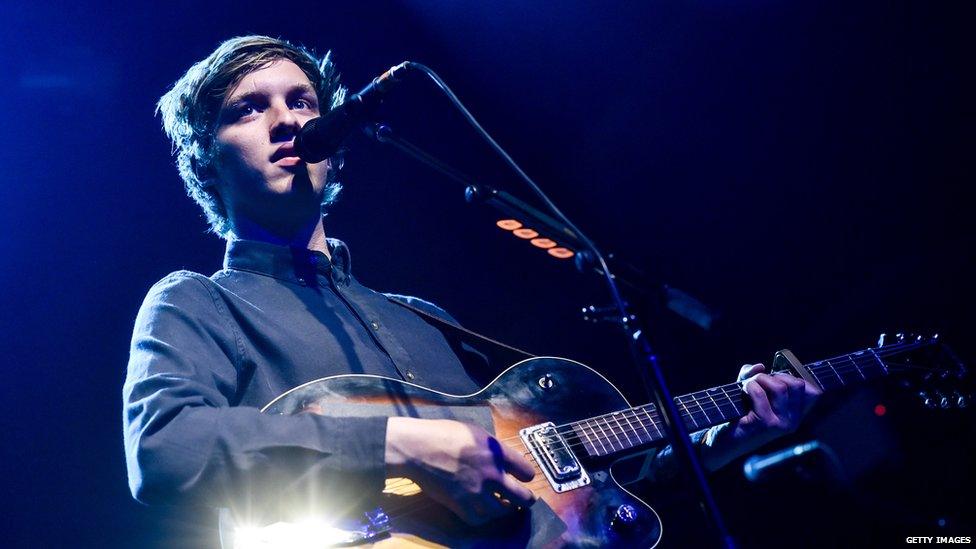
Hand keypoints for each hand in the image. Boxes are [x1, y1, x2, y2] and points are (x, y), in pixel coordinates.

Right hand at [385, 417, 535, 524]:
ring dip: (505, 509)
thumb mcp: (476, 432)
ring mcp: (476, 492)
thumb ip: (493, 448)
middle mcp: (491, 474)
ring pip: (501, 511)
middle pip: (522, 497)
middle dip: (526, 499)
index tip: (524, 477)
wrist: (418, 448)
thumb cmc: (444, 434)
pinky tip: (483, 511)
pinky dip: (483, 517)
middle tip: (526, 500)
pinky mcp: (460, 505)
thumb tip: (504, 459)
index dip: (527, 475)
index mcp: (497, 452)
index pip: (527, 471)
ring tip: (504, 506)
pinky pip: (479, 519)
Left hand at [733, 363, 820, 440]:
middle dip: (775, 376)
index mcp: (795, 415)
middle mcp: (793, 421)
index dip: (793, 377)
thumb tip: (760, 366)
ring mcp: (780, 424)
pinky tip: (743, 391)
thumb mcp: (750, 390)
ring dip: (760, 379)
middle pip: (797, 385)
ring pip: (780, 387)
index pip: (813, 392)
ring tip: (749, 385)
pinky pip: (760, 394)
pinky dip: (749, 386)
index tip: (775, 378)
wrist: (724, 442)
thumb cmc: (739, 414)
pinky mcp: (765, 424)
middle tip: (758, 381)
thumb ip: (755, 375)